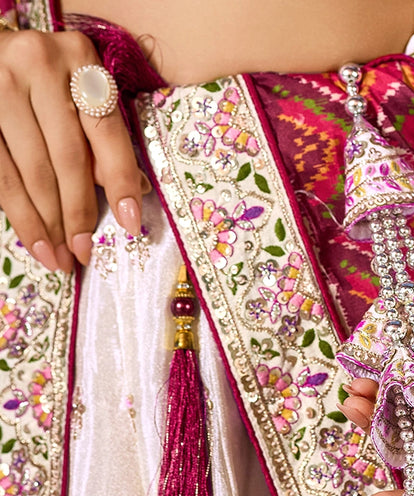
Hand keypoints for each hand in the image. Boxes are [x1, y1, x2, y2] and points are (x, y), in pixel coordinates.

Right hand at [0, 28, 147, 271]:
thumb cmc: (46, 78)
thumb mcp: (82, 94)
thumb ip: (104, 140)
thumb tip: (137, 190)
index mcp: (78, 56)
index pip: (106, 131)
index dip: (121, 182)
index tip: (131, 224)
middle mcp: (38, 62)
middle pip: (68, 157)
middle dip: (78, 214)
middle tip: (84, 252)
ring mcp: (1, 84)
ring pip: (32, 171)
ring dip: (49, 224)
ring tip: (60, 259)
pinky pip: (2, 175)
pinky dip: (21, 215)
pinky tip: (36, 242)